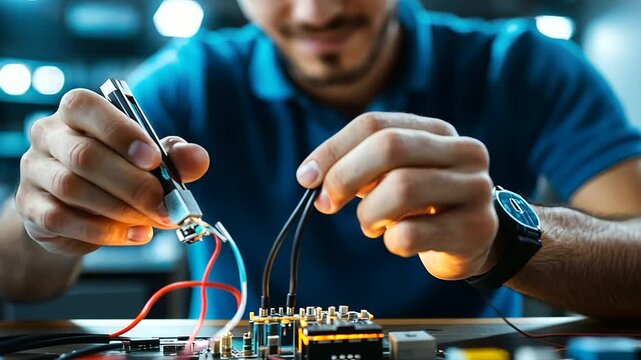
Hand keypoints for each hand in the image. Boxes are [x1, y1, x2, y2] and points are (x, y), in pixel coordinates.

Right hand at [16, 89, 209, 255]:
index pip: (86, 107)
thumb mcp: (151, 160)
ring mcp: (35, 170)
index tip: (153, 159)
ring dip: (120, 209)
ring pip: (72, 188)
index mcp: (78, 112)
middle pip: (85, 156)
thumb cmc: (119, 172)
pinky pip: (62, 219)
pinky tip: (134, 235)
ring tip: (152, 221)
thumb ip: (175, 156)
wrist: (80, 211)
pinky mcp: (30, 206)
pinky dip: (104, 231)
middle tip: (163, 204)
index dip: (120, 132)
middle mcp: (48, 135)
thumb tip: (198, 158)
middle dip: (132, 184)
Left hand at [296, 112, 497, 279]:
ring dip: (369, 214)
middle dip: (345, 176)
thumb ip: (358, 167)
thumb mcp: (394, 175)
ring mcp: (475, 188)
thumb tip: (312, 177)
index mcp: (437, 131)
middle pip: (390, 147)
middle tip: (326, 203)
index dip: (333, 150)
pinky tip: (397, 241)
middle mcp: (464, 151)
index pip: (375, 124)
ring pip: (402, 188)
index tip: (306, 178)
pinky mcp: (476, 228)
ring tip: (371, 225)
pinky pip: (412, 234)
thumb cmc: (423, 204)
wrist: (473, 240)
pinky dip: (391, 242)